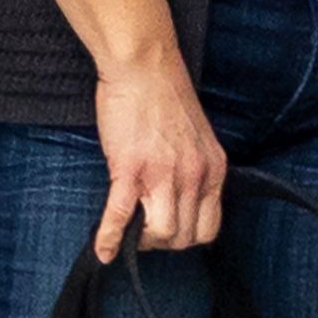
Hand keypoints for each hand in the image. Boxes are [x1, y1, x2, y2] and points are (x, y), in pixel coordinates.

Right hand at [92, 54, 226, 260]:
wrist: (144, 67)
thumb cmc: (166, 96)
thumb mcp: (197, 139)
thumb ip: (195, 170)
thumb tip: (182, 199)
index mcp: (213, 169)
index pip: (209, 227)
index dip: (187, 237)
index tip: (169, 231)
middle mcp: (194, 176)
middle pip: (185, 236)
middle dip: (163, 242)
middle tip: (144, 231)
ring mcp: (163, 174)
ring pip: (162, 234)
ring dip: (142, 241)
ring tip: (130, 232)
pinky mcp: (131, 169)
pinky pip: (121, 216)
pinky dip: (109, 239)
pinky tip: (103, 251)